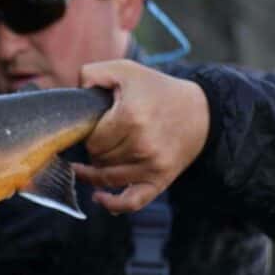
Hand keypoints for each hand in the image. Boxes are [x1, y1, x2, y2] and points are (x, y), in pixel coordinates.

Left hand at [73, 60, 209, 213]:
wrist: (200, 112)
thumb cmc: (156, 90)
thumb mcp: (124, 70)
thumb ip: (92, 73)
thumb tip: (75, 93)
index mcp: (131, 116)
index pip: (91, 137)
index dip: (88, 131)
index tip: (95, 124)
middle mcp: (142, 144)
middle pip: (97, 157)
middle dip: (93, 148)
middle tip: (101, 137)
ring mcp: (152, 165)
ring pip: (106, 178)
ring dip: (96, 171)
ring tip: (89, 163)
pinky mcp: (160, 180)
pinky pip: (132, 202)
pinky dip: (112, 204)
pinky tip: (98, 197)